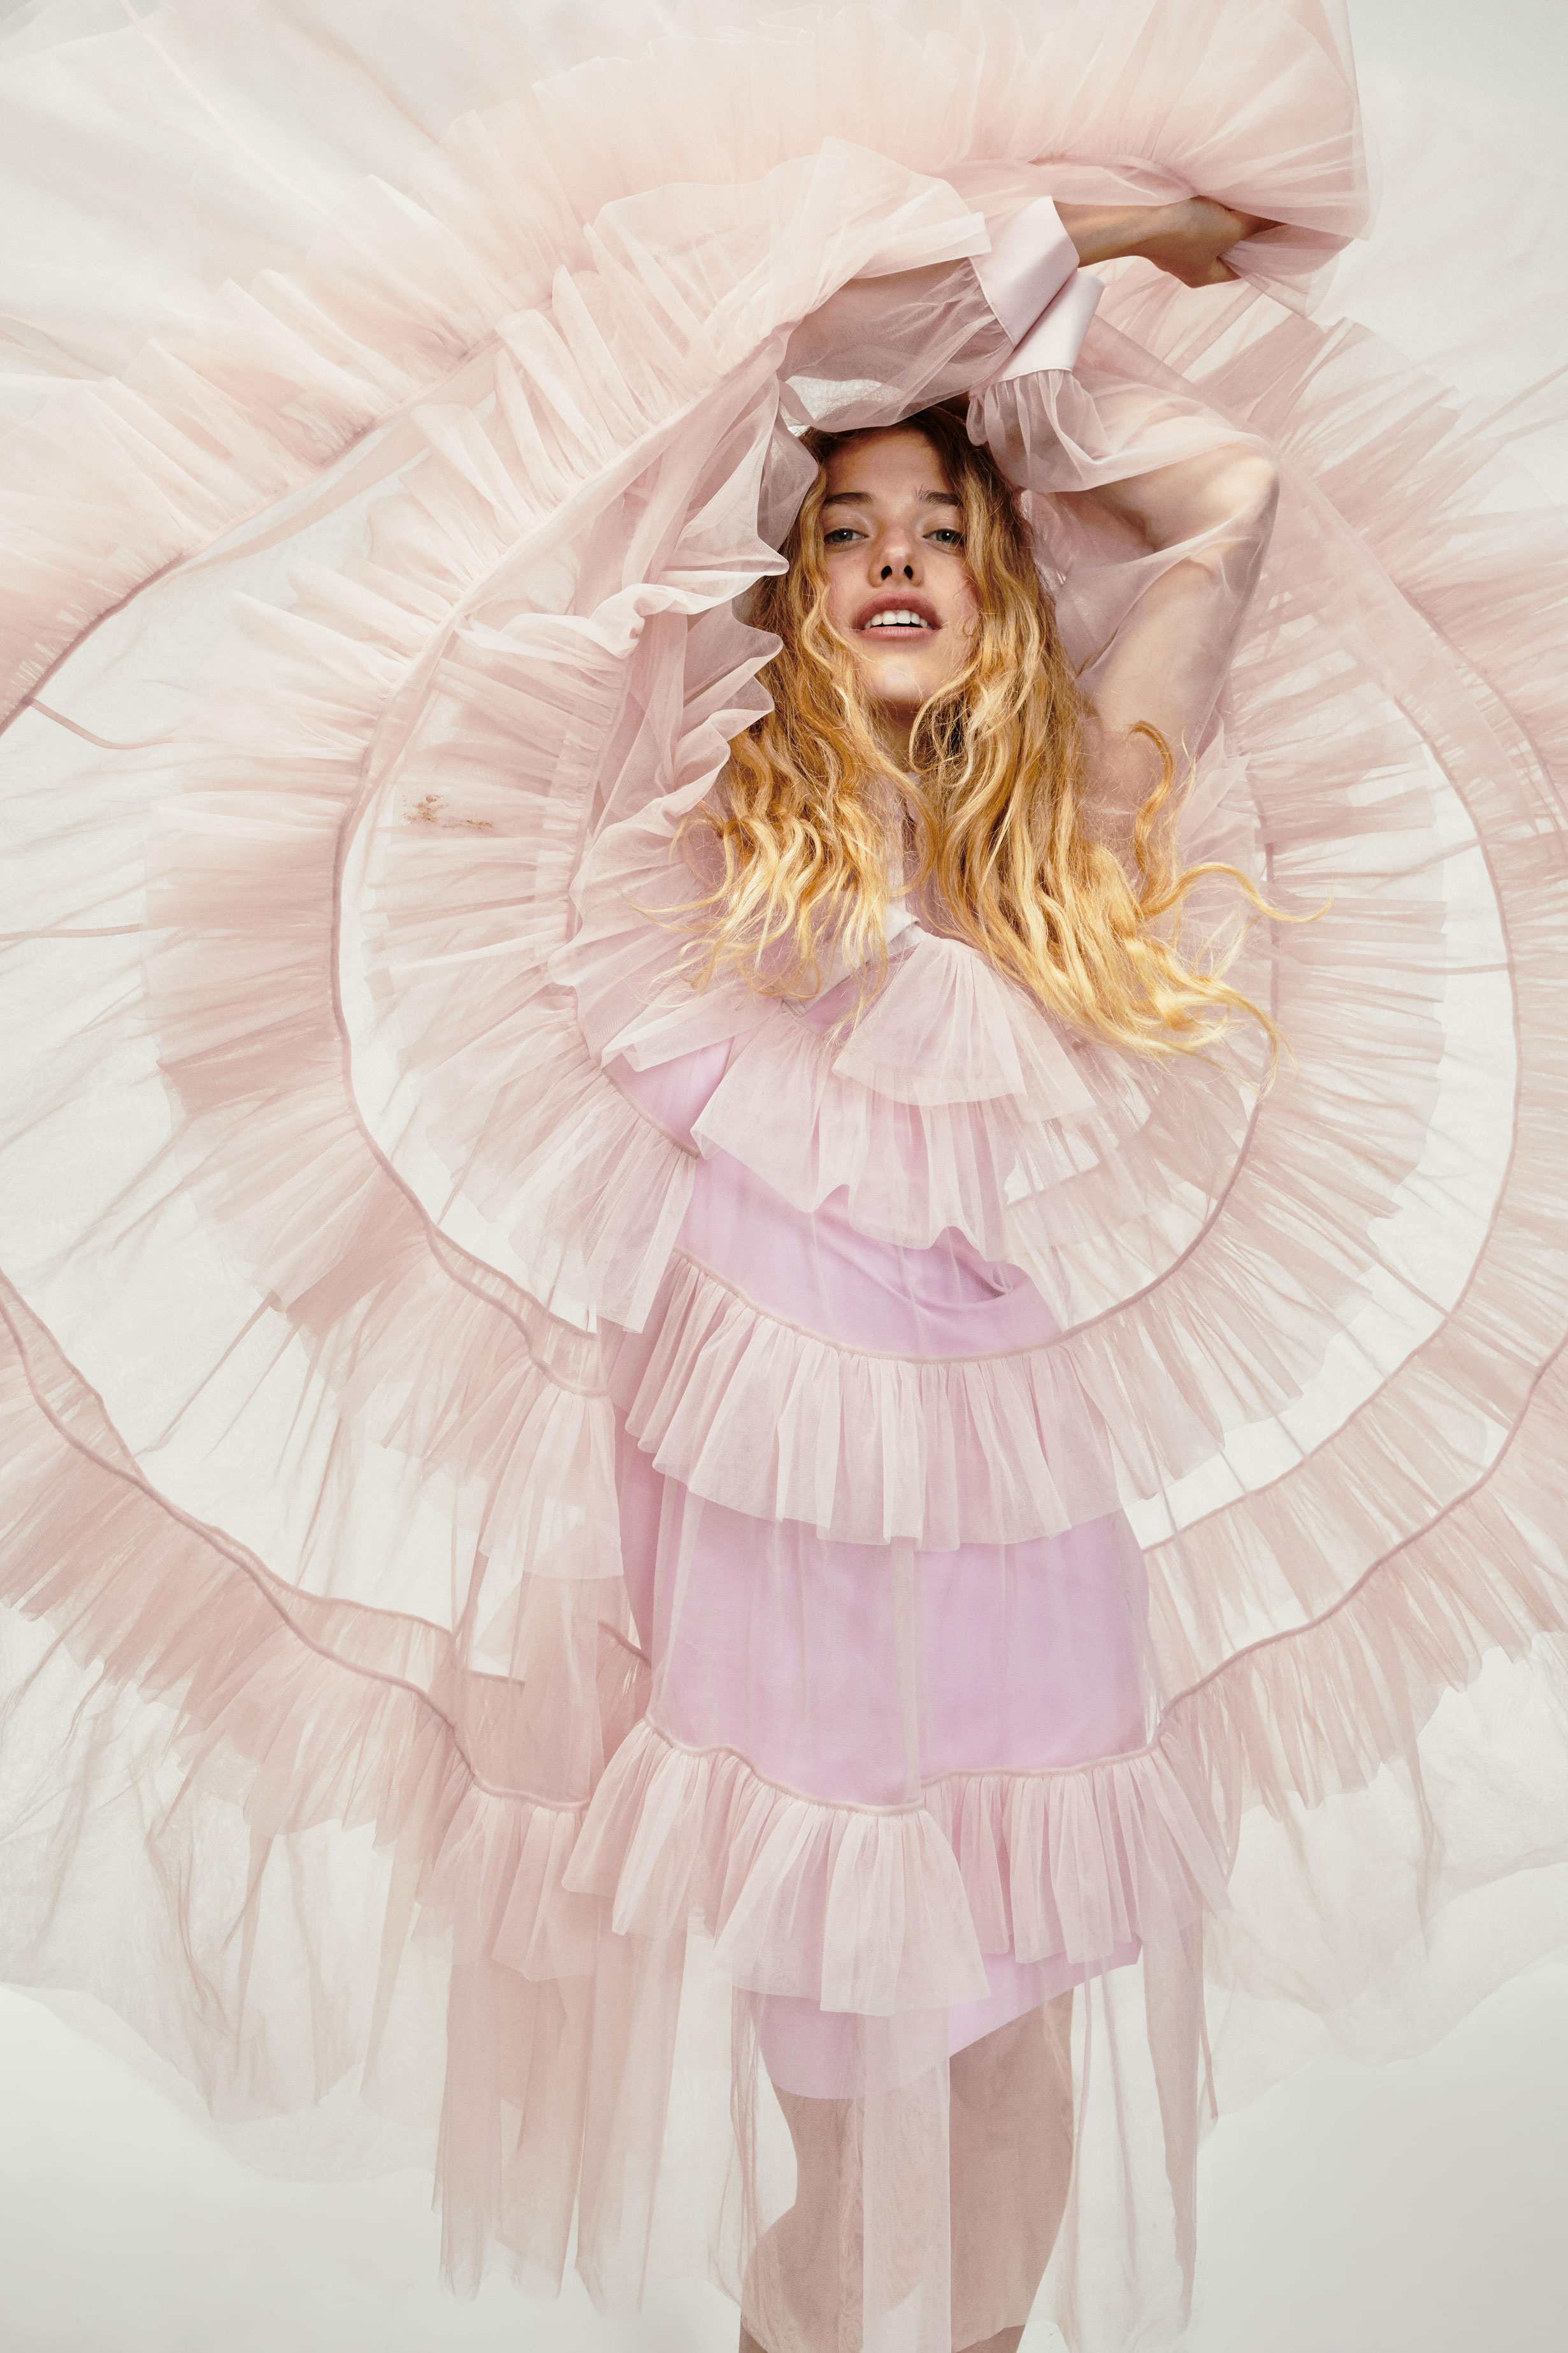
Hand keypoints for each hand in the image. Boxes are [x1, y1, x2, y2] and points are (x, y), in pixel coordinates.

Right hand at [1134, 197, 1273, 285]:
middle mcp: (1189, 267)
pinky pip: (1192, 224)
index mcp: (1205, 276)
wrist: (1143, 223)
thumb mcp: (1229, 229)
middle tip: (1258, 215)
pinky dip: (1205, 214)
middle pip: (1224, 251)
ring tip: (1237, 203)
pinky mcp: (1166, 232)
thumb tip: (1280, 218)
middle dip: (1240, 235)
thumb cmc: (1186, 233)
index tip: (1272, 235)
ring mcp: (1175, 250)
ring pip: (1208, 236)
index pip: (1240, 268)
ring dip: (1222, 221)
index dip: (1257, 253)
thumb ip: (1256, 224)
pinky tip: (1213, 200)